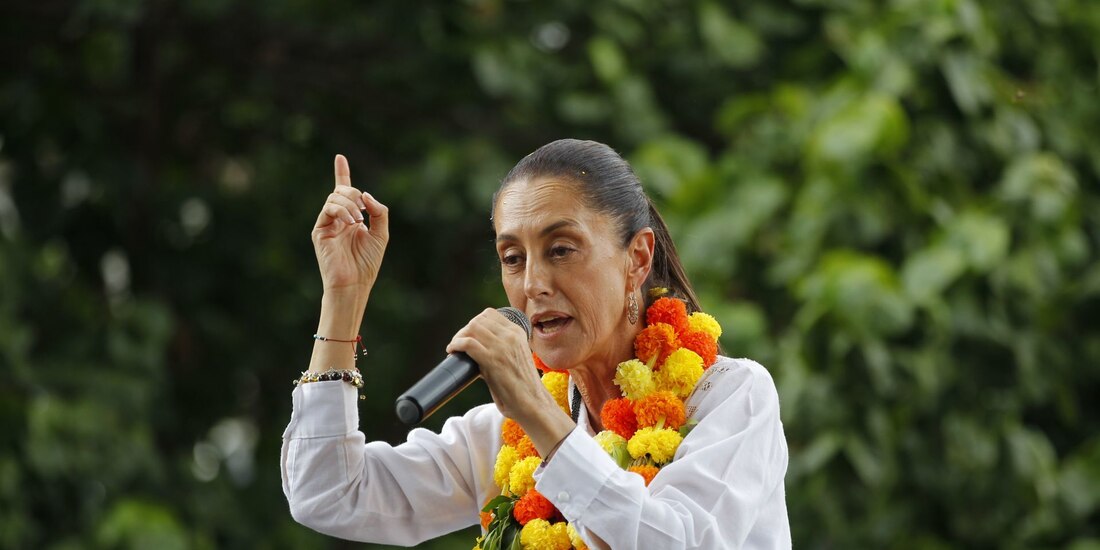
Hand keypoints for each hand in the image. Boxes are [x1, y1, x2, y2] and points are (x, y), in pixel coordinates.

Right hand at [311, 154, 388, 294]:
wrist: (354, 283)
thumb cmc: (367, 263)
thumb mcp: (381, 234)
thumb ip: (378, 211)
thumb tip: (365, 194)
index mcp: (351, 219)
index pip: (345, 192)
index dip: (342, 173)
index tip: (339, 157)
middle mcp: (338, 219)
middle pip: (341, 191)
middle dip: (354, 193)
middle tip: (363, 209)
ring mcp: (327, 224)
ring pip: (334, 197)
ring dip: (350, 204)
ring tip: (358, 221)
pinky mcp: (319, 231)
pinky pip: (328, 209)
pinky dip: (342, 211)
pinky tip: (352, 222)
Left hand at [446, 310, 573, 456]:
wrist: (533, 403)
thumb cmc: (522, 386)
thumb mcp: (515, 358)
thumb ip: (499, 350)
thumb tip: (475, 350)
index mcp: (518, 333)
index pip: (489, 314)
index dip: (474, 323)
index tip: (468, 336)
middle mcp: (511, 336)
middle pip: (478, 320)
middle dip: (464, 330)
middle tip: (459, 344)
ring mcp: (502, 347)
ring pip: (472, 328)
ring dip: (459, 337)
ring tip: (455, 348)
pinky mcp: (493, 360)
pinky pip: (468, 343)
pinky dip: (456, 345)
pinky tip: (452, 352)